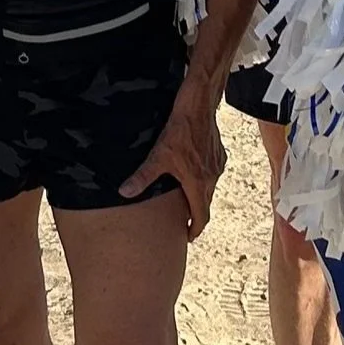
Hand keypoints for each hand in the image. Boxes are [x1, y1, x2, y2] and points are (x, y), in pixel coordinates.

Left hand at [120, 82, 225, 238]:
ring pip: (210, 188)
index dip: (195, 229)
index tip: (188, 237)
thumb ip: (143, 177)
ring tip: (188, 202)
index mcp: (198, 183)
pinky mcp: (219, 154)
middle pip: (206, 204)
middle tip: (186, 224)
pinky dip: (204, 180)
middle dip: (196, 216)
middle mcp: (211, 177)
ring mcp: (217, 165)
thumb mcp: (158, 155)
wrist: (199, 107)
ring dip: (200, 197)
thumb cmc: (179, 131)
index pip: (201, 215)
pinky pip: (212, 174)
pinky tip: (193, 174)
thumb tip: (124, 192)